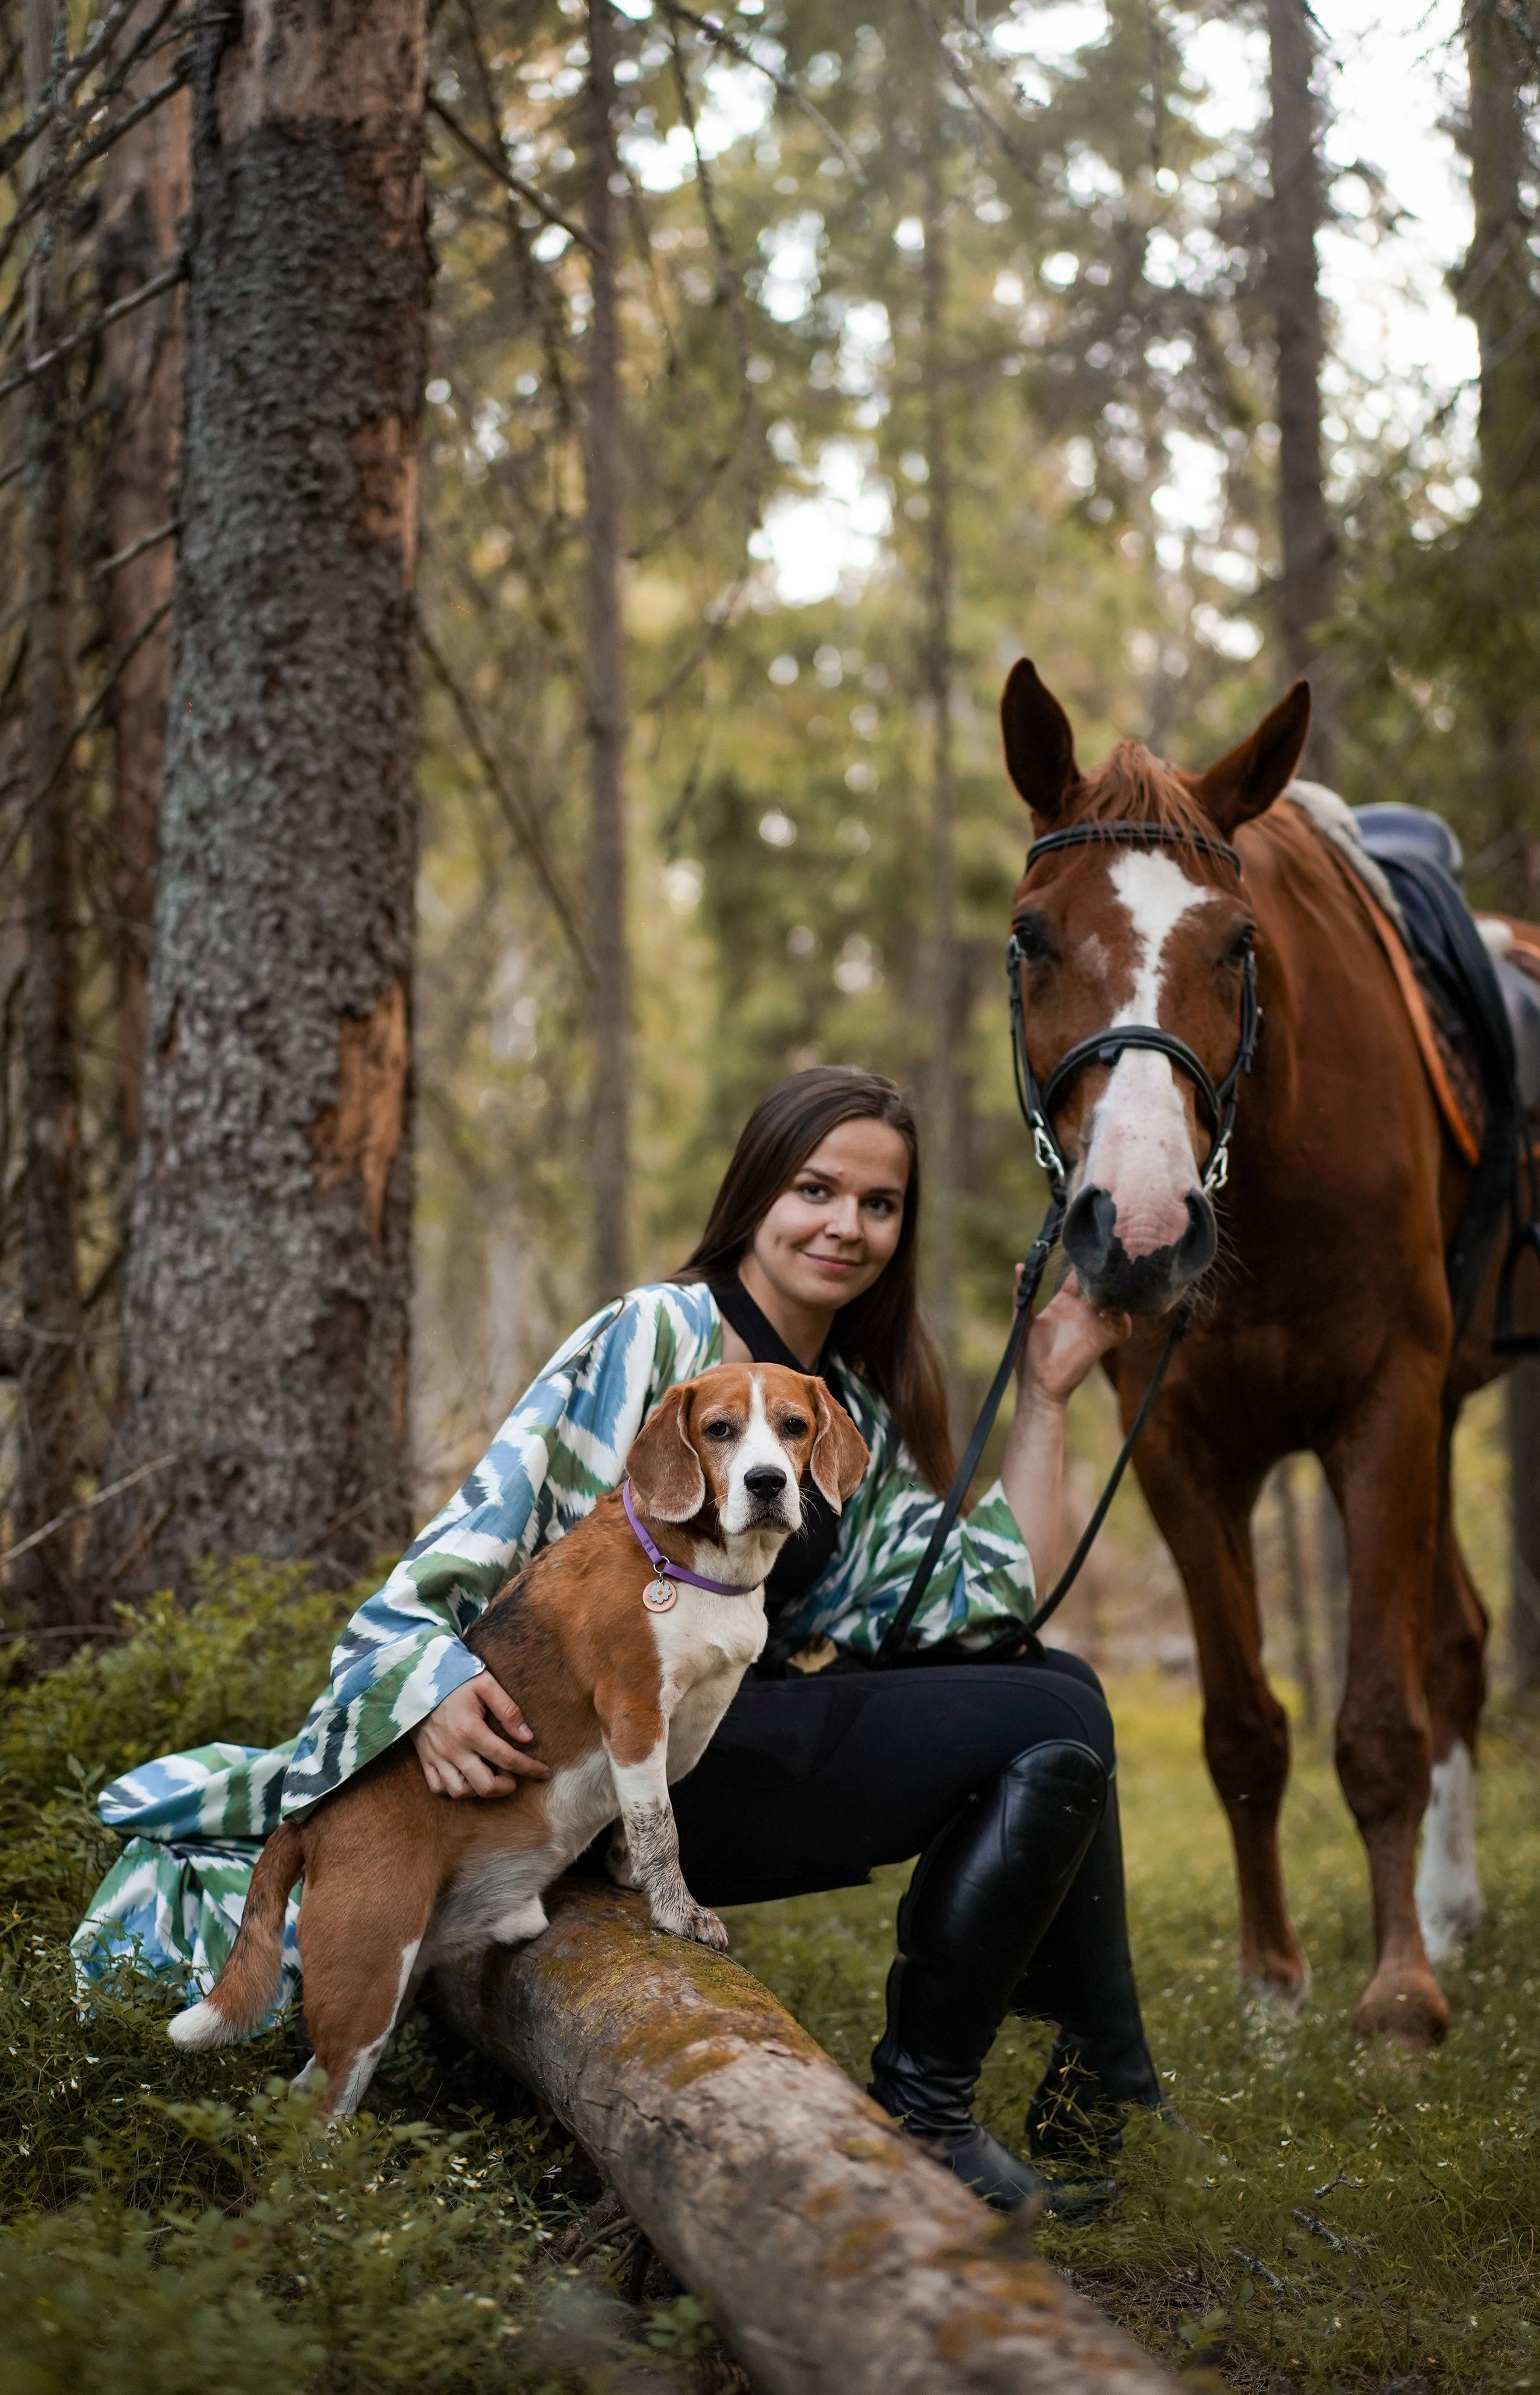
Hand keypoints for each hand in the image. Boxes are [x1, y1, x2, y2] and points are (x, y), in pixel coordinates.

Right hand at [409, 1673, 548, 1798]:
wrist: (418, 1678)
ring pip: (459, 1792)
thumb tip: (527, 1737)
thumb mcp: (486, 1684)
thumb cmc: (455, 1679)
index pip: (507, 1758)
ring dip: (479, 1790)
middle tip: (513, 1776)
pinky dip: (453, 1789)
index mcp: (471, 1731)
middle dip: (505, 1787)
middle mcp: (453, 1749)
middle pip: (484, 1786)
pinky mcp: (425, 1758)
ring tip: (490, 1776)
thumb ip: (508, 1710)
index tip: (543, 1772)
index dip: (529, 1768)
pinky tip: (466, 1777)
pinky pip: (437, 1787)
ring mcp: (437, 1757)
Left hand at [1015, 1267, 1131, 1411]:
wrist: (1038, 1387)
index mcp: (1062, 1304)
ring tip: (1110, 1287)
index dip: (1081, 1267)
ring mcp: (1093, 1326)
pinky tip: (1113, 1312)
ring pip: (1115, 1302)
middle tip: (1104, 1264)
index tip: (1085, 1253)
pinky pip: (1122, 1327)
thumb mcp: (1023, 1321)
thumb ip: (1021, 1294)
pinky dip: (1124, 1318)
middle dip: (1103, 1275)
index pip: (1076, 1278)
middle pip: (1099, 1286)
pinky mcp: (1102, 1341)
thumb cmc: (1027, 1357)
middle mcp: (1080, 1312)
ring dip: (1116, 1294)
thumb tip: (1019, 1266)